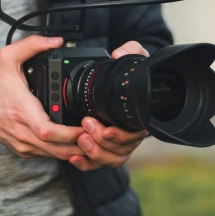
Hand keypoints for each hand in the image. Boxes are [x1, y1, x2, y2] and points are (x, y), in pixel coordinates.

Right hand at [0, 36, 86, 159]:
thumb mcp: (8, 57)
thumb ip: (33, 44)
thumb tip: (56, 40)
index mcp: (23, 111)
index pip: (49, 132)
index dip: (71, 134)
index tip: (86, 126)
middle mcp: (23, 132)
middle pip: (58, 150)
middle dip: (81, 146)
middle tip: (98, 135)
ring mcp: (23, 145)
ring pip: (55, 156)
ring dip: (76, 151)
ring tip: (92, 139)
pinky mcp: (23, 151)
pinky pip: (48, 156)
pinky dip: (63, 152)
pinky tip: (75, 143)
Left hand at [69, 41, 149, 170]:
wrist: (123, 85)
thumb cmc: (131, 74)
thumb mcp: (134, 58)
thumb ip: (131, 51)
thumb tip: (119, 53)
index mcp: (140, 117)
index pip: (134, 134)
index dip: (120, 135)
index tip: (105, 128)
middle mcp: (131, 133)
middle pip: (121, 150)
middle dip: (102, 142)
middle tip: (86, 126)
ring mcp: (119, 143)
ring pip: (111, 159)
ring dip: (95, 153)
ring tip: (80, 140)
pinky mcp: (106, 149)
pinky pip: (99, 164)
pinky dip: (87, 164)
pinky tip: (74, 157)